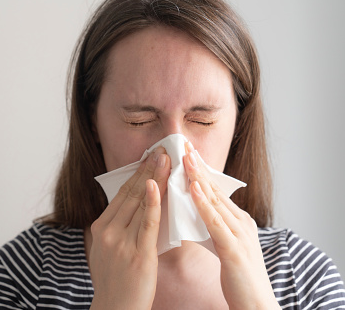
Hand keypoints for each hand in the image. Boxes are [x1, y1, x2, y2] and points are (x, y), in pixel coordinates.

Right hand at [88, 147, 170, 309]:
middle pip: (130, 194)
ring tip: (166, 158)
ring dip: (154, 178)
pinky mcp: (138, 255)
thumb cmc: (117, 283)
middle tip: (160, 149)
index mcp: (101, 228)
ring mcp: (121, 243)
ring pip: (140, 203)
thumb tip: (141, 207)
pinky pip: (147, 223)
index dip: (136, 174)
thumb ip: (121, 228)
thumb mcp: (110, 250)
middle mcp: (108, 231)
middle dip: (147, 169)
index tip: (149, 157)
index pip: (121, 195)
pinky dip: (152, 202)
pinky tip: (157, 185)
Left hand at [183, 141, 279, 309]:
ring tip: (185, 157)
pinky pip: (216, 222)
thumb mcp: (222, 244)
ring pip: (215, 200)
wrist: (256, 304)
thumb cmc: (238, 275)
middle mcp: (240, 221)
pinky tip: (193, 189)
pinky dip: (204, 204)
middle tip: (182, 144)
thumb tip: (190, 212)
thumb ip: (209, 226)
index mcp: (236, 219)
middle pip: (214, 188)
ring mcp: (239, 233)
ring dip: (199, 177)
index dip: (199, 170)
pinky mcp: (234, 248)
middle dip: (197, 165)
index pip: (214, 189)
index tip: (184, 152)